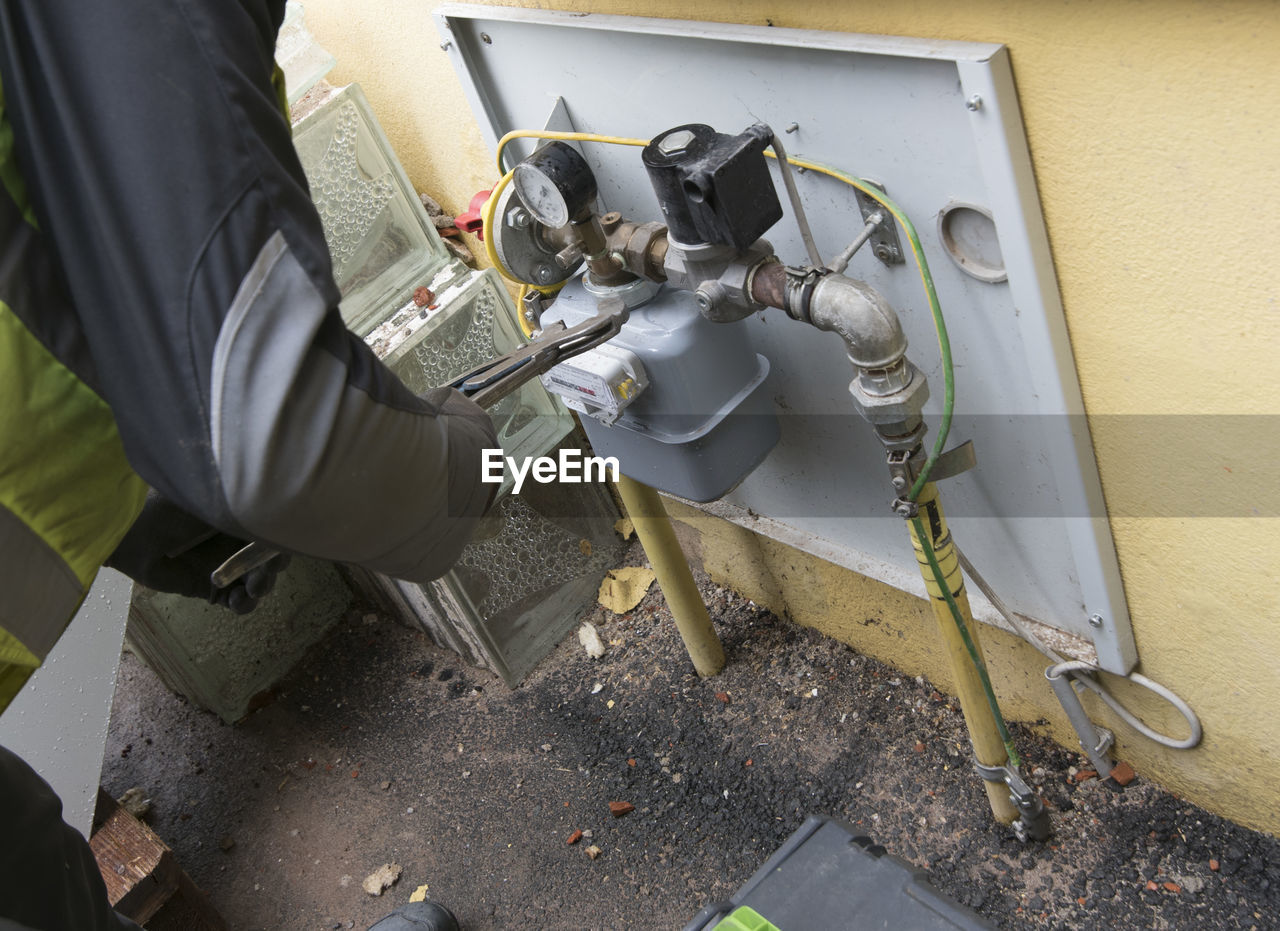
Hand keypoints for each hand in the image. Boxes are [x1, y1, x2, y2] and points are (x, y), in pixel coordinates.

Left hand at [105, 492, 289, 613]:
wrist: (131, 531)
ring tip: (252, 590)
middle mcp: (236, 541)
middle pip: (270, 559)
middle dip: (272, 568)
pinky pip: (236, 601)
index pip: (273, 530)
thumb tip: (273, 504)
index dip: (281, 541)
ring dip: (261, 587)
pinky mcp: (209, 589)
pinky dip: (242, 605)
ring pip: (258, 582)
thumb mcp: (211, 499)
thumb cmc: (170, 506)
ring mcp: (225, 566)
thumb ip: (242, 505)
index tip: (278, 549)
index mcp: (240, 515)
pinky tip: (237, 601)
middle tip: (264, 572)